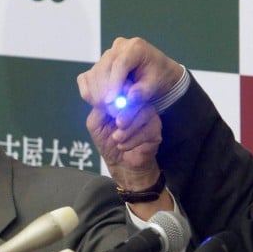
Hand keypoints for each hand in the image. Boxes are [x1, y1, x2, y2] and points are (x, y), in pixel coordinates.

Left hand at [77, 37, 181, 189]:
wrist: (121, 164)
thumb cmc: (108, 142)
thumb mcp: (96, 124)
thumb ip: (99, 108)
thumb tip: (108, 98)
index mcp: (122, 99)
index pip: (122, 87)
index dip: (115, 97)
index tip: (107, 113)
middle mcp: (137, 104)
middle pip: (136, 97)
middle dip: (125, 111)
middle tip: (117, 124)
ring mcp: (148, 115)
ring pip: (144, 112)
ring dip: (128, 128)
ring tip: (117, 139)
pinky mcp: (156, 129)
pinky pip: (148, 129)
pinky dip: (133, 140)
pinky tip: (124, 146)